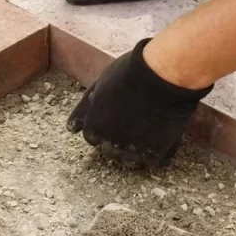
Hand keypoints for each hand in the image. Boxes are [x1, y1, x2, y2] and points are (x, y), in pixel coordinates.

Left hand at [67, 38, 213, 165]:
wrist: (161, 76)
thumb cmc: (129, 74)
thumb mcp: (99, 86)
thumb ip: (86, 109)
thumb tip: (72, 128)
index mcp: (94, 127)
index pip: (92, 138)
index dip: (104, 126)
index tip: (115, 118)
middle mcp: (111, 144)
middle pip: (110, 152)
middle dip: (118, 140)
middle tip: (134, 122)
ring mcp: (134, 151)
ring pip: (132, 159)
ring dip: (137, 148)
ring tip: (150, 127)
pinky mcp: (157, 154)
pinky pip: (155, 161)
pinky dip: (158, 151)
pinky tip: (163, 134)